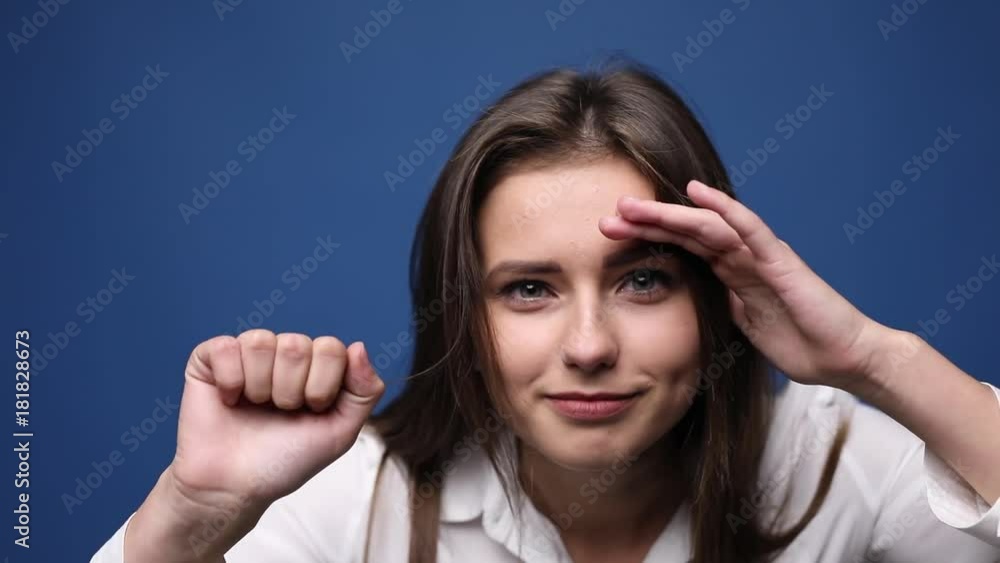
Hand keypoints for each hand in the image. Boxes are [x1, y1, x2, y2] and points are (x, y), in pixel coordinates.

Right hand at [170, 330, 385, 508]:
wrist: (236, 486)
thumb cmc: (286, 460)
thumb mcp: (340, 432)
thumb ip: (364, 391)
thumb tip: (359, 346)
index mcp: (316, 366)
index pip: (331, 348)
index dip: (322, 386)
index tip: (311, 411)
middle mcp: (283, 354)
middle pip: (296, 344)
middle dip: (290, 390)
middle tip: (280, 413)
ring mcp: (247, 353)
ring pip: (260, 342)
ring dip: (260, 386)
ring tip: (255, 407)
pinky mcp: (211, 359)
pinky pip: (226, 347)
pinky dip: (230, 380)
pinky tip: (230, 399)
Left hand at [598, 180, 890, 388]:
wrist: (843, 356)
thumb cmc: (799, 341)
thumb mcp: (743, 325)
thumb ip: (720, 305)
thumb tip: (691, 300)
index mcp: (730, 272)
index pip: (680, 247)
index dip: (646, 238)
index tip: (608, 236)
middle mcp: (741, 256)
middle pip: (686, 231)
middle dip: (646, 222)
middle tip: (607, 217)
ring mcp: (760, 255)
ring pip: (707, 225)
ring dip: (668, 214)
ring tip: (633, 206)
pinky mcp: (780, 261)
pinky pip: (749, 229)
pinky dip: (724, 208)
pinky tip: (698, 193)